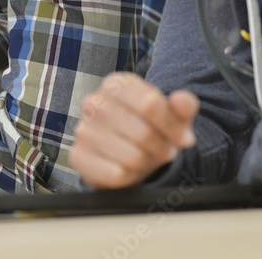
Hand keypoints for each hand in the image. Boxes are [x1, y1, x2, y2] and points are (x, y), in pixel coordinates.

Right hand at [71, 72, 198, 188]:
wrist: (126, 152)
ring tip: (147, 158)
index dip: (172, 126)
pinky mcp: (78, 156)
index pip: (150, 104)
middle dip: (161, 147)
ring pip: (130, 156)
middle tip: (164, 150)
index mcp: (117, 84)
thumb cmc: (152, 128)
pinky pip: (113, 174)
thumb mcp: (174, 115)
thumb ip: (183, 104)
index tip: (183, 138)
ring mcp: (83, 129)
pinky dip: (128, 177)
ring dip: (146, 163)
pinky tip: (128, 169)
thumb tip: (182, 102)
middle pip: (142, 132)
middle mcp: (95, 102)